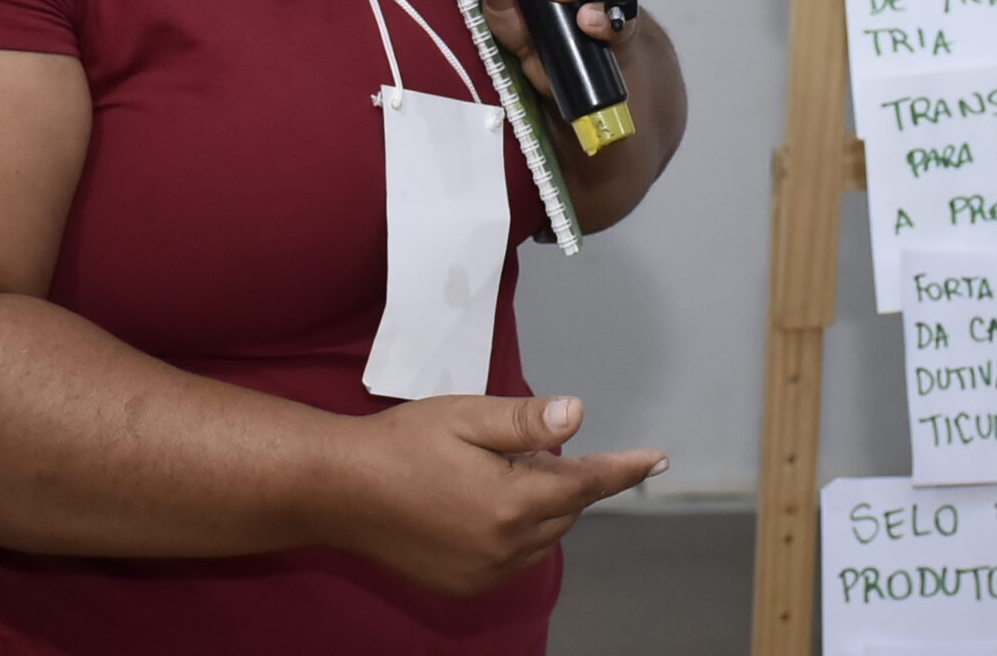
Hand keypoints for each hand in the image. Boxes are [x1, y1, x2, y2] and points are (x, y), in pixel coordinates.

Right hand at [326, 394, 664, 594]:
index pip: (587, 483)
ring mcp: (483, 573)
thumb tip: (578, 414)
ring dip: (538, 503)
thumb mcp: (467, 416)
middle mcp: (504, 548)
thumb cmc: (401, 444)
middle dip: (558, 475)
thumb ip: (526, 420)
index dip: (624, 467)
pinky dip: (516, 530)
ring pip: (543, 534)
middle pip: (565, 508)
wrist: (338, 491)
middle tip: (515, 446)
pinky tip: (478, 502)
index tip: (658, 458)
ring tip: (488, 471)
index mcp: (511, 503)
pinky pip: (514, 557)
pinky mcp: (464, 584)